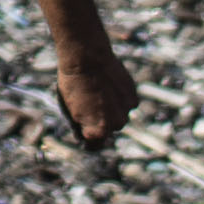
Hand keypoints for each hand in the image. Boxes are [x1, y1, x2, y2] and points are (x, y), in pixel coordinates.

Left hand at [50, 28, 135, 148]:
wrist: (87, 58)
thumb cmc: (73, 84)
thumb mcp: (69, 110)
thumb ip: (80, 126)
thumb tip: (85, 135)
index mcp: (98, 132)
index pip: (94, 146)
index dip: (86, 137)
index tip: (82, 128)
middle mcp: (116, 125)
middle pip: (107, 130)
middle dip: (100, 121)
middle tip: (88, 103)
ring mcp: (127, 111)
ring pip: (118, 116)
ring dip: (111, 109)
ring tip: (98, 91)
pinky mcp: (133, 97)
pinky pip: (126, 104)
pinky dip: (119, 99)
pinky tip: (109, 86)